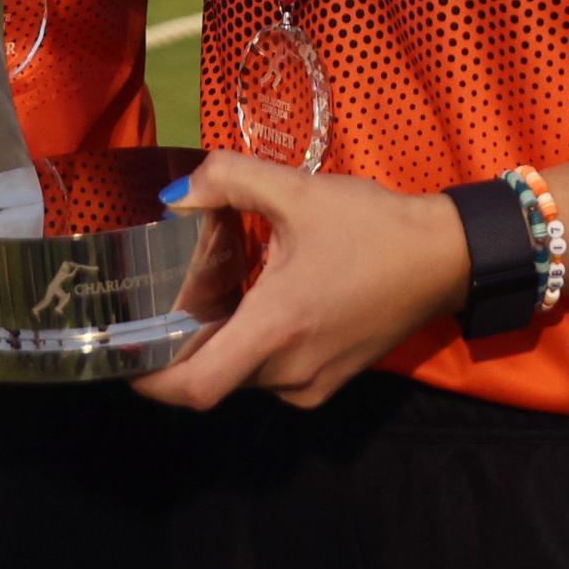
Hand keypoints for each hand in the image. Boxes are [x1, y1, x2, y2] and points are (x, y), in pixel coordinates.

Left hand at [134, 153, 469, 410]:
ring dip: (219, 348)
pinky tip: (256, 306)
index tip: (123, 354)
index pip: (195, 388)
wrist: (445, 257)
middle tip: (159, 308)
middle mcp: (290, 371)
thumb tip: (174, 196)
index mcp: (276, 329)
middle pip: (212, 380)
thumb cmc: (371, 226)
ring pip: (242, 379)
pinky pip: (272, 376)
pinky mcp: (331, 383)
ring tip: (208, 298)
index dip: (150, 382)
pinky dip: (252, 350)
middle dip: (181, 351)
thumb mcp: (297, 190)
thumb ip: (226, 179)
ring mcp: (313, 384)